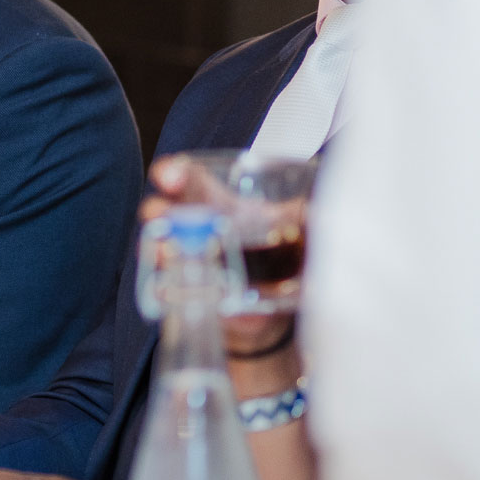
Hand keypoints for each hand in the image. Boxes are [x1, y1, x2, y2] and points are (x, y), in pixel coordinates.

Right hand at [144, 154, 302, 356]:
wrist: (280, 306)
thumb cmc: (285, 257)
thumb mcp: (305, 228)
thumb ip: (312, 213)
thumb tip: (323, 207)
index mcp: (222, 206)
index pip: (192, 180)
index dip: (176, 173)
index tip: (169, 176)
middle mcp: (200, 231)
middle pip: (169, 211)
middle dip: (158, 209)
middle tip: (156, 212)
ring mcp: (192, 263)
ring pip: (165, 250)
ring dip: (159, 249)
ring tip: (163, 251)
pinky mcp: (194, 296)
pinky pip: (175, 293)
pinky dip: (170, 292)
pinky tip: (169, 290)